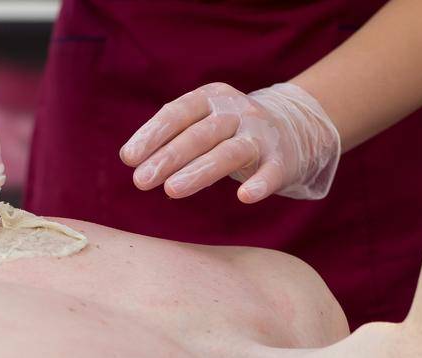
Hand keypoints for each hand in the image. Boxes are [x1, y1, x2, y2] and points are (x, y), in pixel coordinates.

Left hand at [119, 82, 340, 203]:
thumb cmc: (230, 131)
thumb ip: (173, 136)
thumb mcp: (202, 122)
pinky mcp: (281, 160)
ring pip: (228, 152)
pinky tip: (245, 196)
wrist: (292, 130)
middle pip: (199, 134)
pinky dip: (259, 183)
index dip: (153, 134)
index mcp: (211, 98)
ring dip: (199, 171)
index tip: (129, 158)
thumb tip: (131, 159)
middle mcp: (236, 111)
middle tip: (140, 181)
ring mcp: (260, 135)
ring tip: (172, 191)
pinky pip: (270, 171)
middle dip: (168, 157)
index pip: (178, 113)